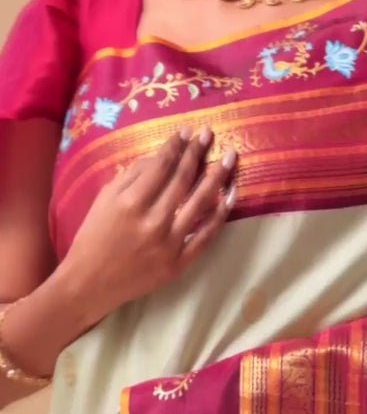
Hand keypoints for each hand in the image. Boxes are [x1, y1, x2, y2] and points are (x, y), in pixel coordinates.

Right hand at [64, 128, 236, 325]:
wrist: (90, 283)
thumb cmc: (94, 236)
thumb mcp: (104, 199)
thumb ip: (132, 175)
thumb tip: (162, 155)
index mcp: (130, 202)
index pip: (162, 165)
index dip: (176, 145)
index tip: (187, 131)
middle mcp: (152, 221)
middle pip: (184, 180)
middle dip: (198, 152)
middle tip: (210, 134)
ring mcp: (169, 243)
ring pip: (201, 203)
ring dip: (218, 176)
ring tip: (230, 156)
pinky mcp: (179, 263)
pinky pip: (206, 235)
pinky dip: (220, 214)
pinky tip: (230, 195)